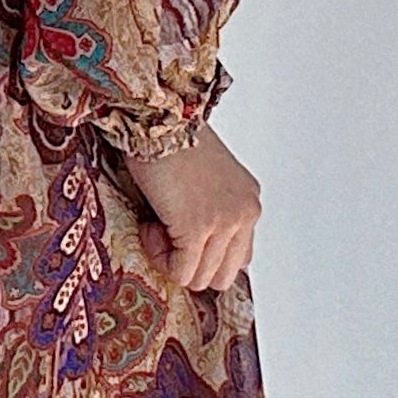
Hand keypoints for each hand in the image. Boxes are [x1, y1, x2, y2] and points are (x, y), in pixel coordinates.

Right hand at [113, 122, 259, 292]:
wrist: (160, 119)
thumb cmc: (173, 138)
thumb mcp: (209, 179)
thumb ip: (214, 210)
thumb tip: (195, 248)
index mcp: (249, 202)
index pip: (241, 258)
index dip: (206, 257)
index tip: (180, 242)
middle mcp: (245, 214)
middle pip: (223, 275)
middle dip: (191, 265)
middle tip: (166, 236)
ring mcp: (224, 223)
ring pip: (200, 278)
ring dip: (170, 260)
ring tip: (154, 225)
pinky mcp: (197, 229)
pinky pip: (179, 271)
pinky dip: (158, 256)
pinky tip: (148, 226)